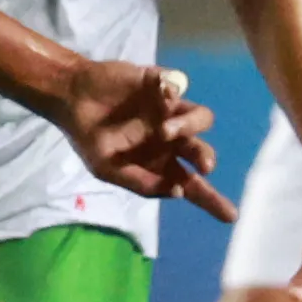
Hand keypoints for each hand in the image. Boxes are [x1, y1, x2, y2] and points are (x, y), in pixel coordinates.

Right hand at [56, 62, 234, 222]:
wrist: (70, 98)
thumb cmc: (88, 136)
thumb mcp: (105, 168)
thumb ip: (139, 182)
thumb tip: (177, 192)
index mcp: (159, 163)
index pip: (191, 184)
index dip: (211, 200)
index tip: (231, 216)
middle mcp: (171, 140)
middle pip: (202, 152)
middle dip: (205, 158)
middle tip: (203, 166)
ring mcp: (169, 112)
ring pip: (201, 118)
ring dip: (189, 126)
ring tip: (165, 129)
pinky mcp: (162, 85)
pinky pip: (179, 86)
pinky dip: (174, 90)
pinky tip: (161, 93)